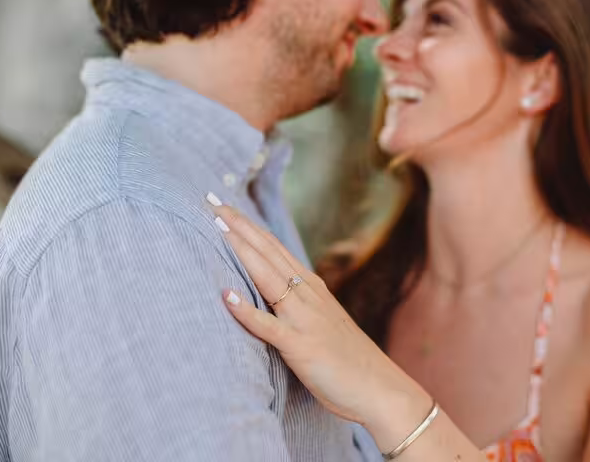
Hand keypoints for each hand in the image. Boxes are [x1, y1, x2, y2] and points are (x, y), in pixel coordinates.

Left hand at [207, 196, 431, 438]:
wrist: (378, 387)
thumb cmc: (348, 358)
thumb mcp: (322, 321)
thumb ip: (298, 304)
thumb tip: (272, 294)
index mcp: (311, 287)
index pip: (274, 248)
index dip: (248, 226)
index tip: (224, 206)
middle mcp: (307, 295)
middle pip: (268, 252)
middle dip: (238, 226)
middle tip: (212, 201)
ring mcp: (304, 319)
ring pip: (267, 277)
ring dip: (241, 251)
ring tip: (216, 227)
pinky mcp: (300, 347)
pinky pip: (269, 327)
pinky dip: (247, 312)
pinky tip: (226, 297)